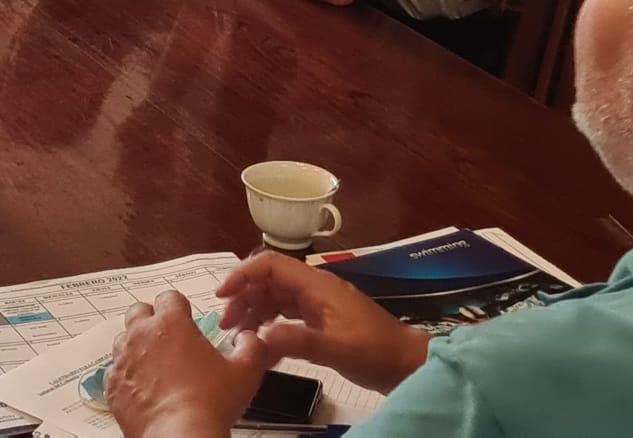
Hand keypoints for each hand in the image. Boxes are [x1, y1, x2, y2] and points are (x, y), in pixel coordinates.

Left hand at [108, 291, 271, 437]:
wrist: (179, 434)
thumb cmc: (208, 403)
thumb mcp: (245, 371)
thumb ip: (251, 347)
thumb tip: (250, 339)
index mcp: (171, 323)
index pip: (170, 297)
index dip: (180, 307)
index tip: (186, 317)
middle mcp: (141, 335)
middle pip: (139, 311)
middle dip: (152, 319)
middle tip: (168, 337)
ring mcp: (123, 359)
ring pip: (123, 339)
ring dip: (137, 345)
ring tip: (157, 363)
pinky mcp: (113, 384)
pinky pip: (115, 370)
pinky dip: (127, 374)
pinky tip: (144, 386)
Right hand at [217, 254, 430, 393]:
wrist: (410, 366)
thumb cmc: (377, 353)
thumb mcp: (338, 349)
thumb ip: (299, 341)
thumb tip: (259, 335)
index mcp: (317, 286)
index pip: (270, 265)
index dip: (242, 275)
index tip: (223, 296)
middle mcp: (314, 289)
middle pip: (267, 281)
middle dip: (243, 299)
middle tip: (228, 326)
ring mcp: (318, 304)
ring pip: (274, 298)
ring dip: (254, 312)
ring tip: (240, 336)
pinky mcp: (321, 320)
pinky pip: (286, 314)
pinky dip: (270, 324)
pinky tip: (262, 342)